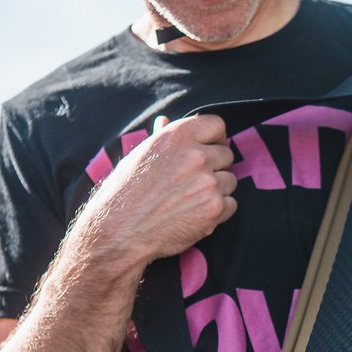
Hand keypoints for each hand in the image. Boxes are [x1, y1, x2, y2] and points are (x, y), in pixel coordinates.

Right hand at [84, 113, 236, 269]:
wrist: (120, 231)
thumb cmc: (125, 192)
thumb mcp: (139, 155)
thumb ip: (160, 137)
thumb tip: (164, 121)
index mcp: (177, 136)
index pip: (216, 125)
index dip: (214, 138)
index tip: (208, 149)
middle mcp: (196, 156)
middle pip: (226, 154)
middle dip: (215, 166)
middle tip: (193, 181)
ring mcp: (208, 183)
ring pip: (230, 180)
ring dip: (217, 189)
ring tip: (191, 199)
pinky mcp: (215, 209)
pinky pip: (231, 204)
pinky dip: (219, 211)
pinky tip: (196, 214)